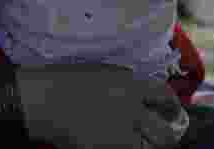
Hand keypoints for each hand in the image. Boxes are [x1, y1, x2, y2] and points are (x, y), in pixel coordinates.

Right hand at [15, 64, 188, 148]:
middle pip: (164, 130)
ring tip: (140, 143)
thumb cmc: (61, 81)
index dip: (172, 106)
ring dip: (148, 146)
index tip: (172, 112)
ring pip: (150, 147)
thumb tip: (137, 96)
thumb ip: (122, 84)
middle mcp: (131, 107)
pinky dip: (130, 148)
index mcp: (128, 83)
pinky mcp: (109, 147)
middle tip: (164, 137)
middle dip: (167, 136)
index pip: (164, 94)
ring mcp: (121, 131)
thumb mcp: (99, 72)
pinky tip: (121, 145)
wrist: (41, 98)